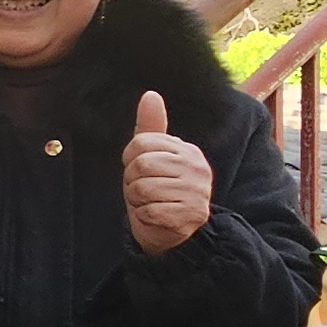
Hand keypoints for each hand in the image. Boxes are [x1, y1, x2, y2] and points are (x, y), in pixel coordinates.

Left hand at [125, 89, 212, 256]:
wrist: (171, 232)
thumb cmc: (157, 190)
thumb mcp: (151, 157)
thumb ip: (150, 127)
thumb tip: (150, 94)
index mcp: (186, 150)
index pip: (140, 143)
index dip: (129, 160)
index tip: (140, 172)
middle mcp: (197, 168)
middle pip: (140, 166)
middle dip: (132, 182)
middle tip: (144, 192)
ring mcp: (197, 192)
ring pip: (142, 189)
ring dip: (137, 201)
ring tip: (150, 204)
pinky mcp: (191, 215)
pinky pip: (149, 210)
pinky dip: (144, 217)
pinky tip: (155, 217)